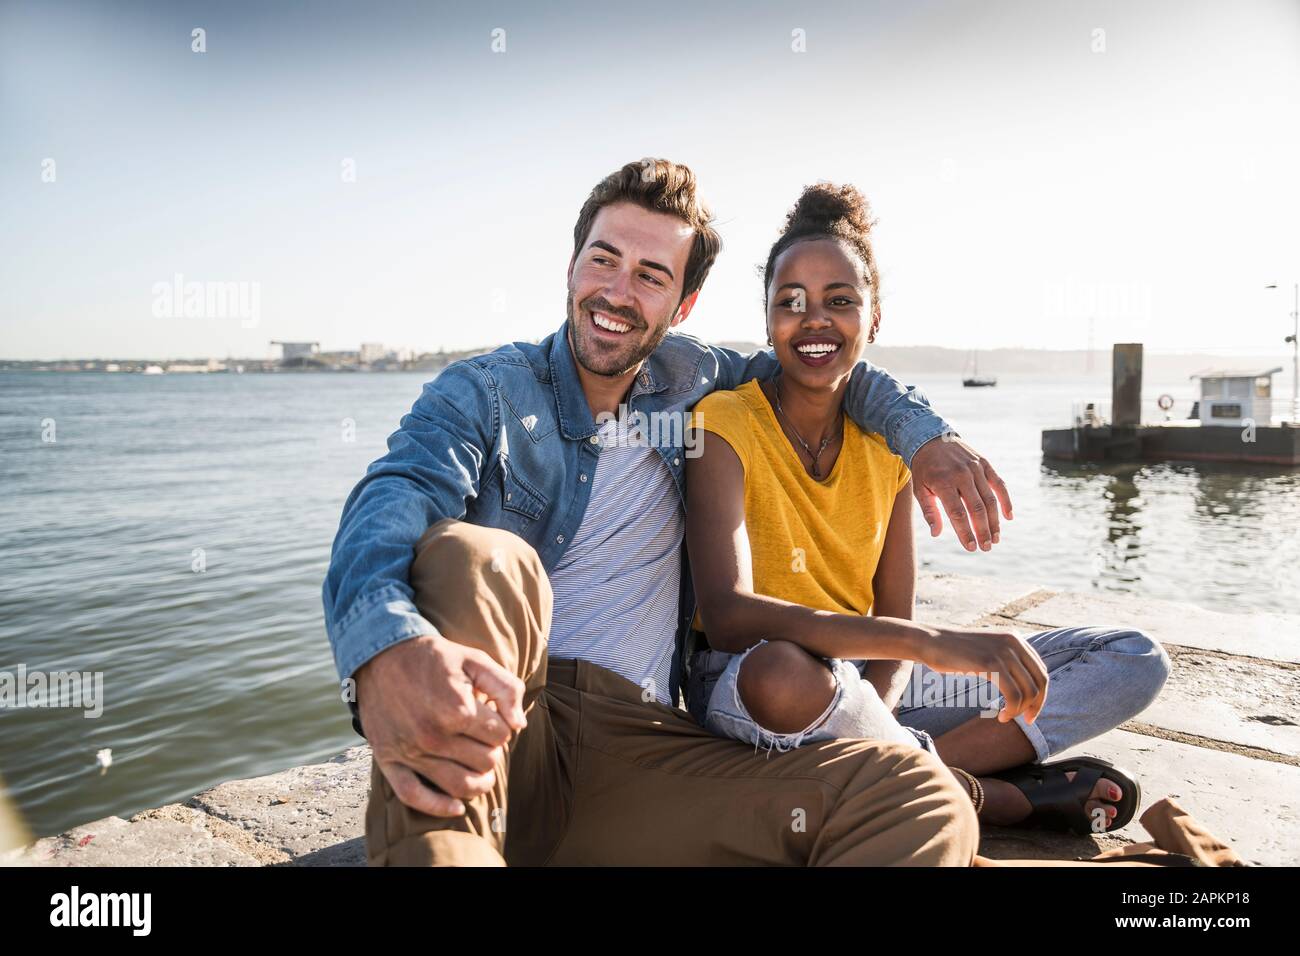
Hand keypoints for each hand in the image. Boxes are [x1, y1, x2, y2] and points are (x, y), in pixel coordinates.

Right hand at [356, 633, 526, 817]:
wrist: (382, 655)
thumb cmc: (434, 658)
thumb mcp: (475, 660)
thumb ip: (505, 688)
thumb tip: (519, 725)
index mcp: (457, 709)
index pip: (501, 735)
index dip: (501, 726)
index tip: (491, 716)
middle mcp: (433, 735)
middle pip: (485, 761)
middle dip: (491, 750)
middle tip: (484, 738)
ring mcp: (410, 752)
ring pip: (460, 785)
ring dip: (479, 782)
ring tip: (482, 771)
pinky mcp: (388, 760)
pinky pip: (414, 797)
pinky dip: (439, 807)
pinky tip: (457, 807)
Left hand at [910, 434, 1011, 551]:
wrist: (931, 439)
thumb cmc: (924, 469)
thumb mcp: (920, 489)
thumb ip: (929, 512)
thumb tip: (936, 534)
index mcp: (943, 482)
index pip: (957, 513)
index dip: (965, 532)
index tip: (971, 548)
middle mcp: (961, 474)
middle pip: (977, 509)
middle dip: (982, 531)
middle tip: (986, 548)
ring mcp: (975, 468)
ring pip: (990, 499)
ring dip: (995, 521)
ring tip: (995, 538)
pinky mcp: (985, 464)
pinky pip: (999, 484)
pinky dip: (1006, 501)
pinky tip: (1008, 517)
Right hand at [917, 627, 1047, 723]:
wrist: (930, 642)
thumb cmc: (954, 652)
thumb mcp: (987, 650)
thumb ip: (1006, 660)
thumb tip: (1024, 685)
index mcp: (1015, 638)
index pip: (1041, 671)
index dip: (1040, 695)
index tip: (1030, 711)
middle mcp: (1013, 642)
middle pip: (1040, 681)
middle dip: (1036, 705)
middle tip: (1026, 720)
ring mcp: (1003, 652)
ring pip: (1028, 691)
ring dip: (1020, 710)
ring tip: (1005, 717)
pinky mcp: (990, 664)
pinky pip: (1013, 695)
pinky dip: (1011, 710)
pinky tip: (1000, 716)